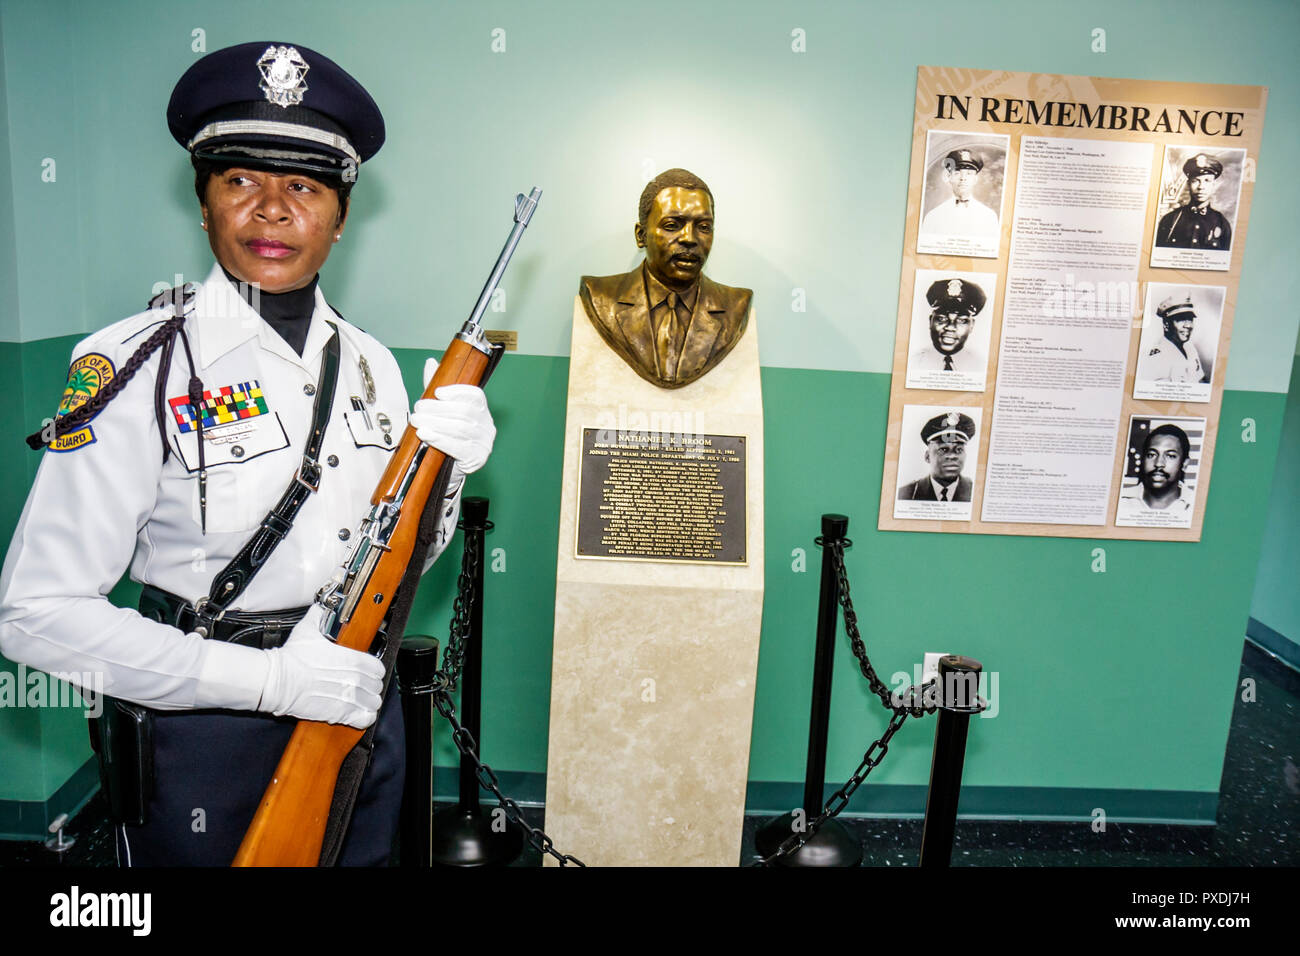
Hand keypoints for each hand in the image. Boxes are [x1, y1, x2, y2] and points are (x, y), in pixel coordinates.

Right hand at [258, 605, 384, 727]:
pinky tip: (358, 714)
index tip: (368, 672)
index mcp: (352, 659)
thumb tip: (322, 605)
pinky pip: (364, 719)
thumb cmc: (292, 657)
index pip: (378, 667)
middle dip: (371, 687)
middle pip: (377, 686)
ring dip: (368, 702)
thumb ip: (319, 615)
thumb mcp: (308, 629)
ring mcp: (348, 698)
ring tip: (360, 701)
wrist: (277, 681)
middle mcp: (354, 679)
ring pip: (373, 703)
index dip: (374, 670)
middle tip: (361, 687)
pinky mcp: (339, 714)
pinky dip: (364, 718)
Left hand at [409, 356, 495, 475]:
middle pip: (464, 412)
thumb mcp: (443, 410)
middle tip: (418, 408)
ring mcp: (484, 442)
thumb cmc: (448, 435)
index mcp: (481, 410)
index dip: (457, 392)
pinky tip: (427, 435)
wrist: (451, 467)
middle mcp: (487, 425)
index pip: (476, 396)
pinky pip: (459, 447)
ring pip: (460, 429)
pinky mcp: (477, 458)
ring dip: (435, 423)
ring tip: (418, 421)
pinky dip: (440, 440)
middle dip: (438, 409)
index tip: (437, 392)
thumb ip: (437, 387)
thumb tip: (431, 363)